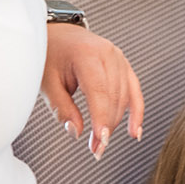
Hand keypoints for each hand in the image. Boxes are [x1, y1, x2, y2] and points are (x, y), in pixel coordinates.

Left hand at [41, 22, 143, 158]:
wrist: (59, 34)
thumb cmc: (50, 56)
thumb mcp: (48, 83)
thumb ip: (62, 108)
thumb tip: (76, 132)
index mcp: (87, 54)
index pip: (100, 91)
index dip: (102, 118)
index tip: (100, 141)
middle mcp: (108, 54)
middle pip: (114, 97)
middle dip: (107, 126)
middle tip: (96, 149)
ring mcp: (119, 58)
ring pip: (125, 97)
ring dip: (117, 123)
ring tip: (103, 143)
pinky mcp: (124, 64)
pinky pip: (134, 90)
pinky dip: (136, 111)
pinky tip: (135, 131)